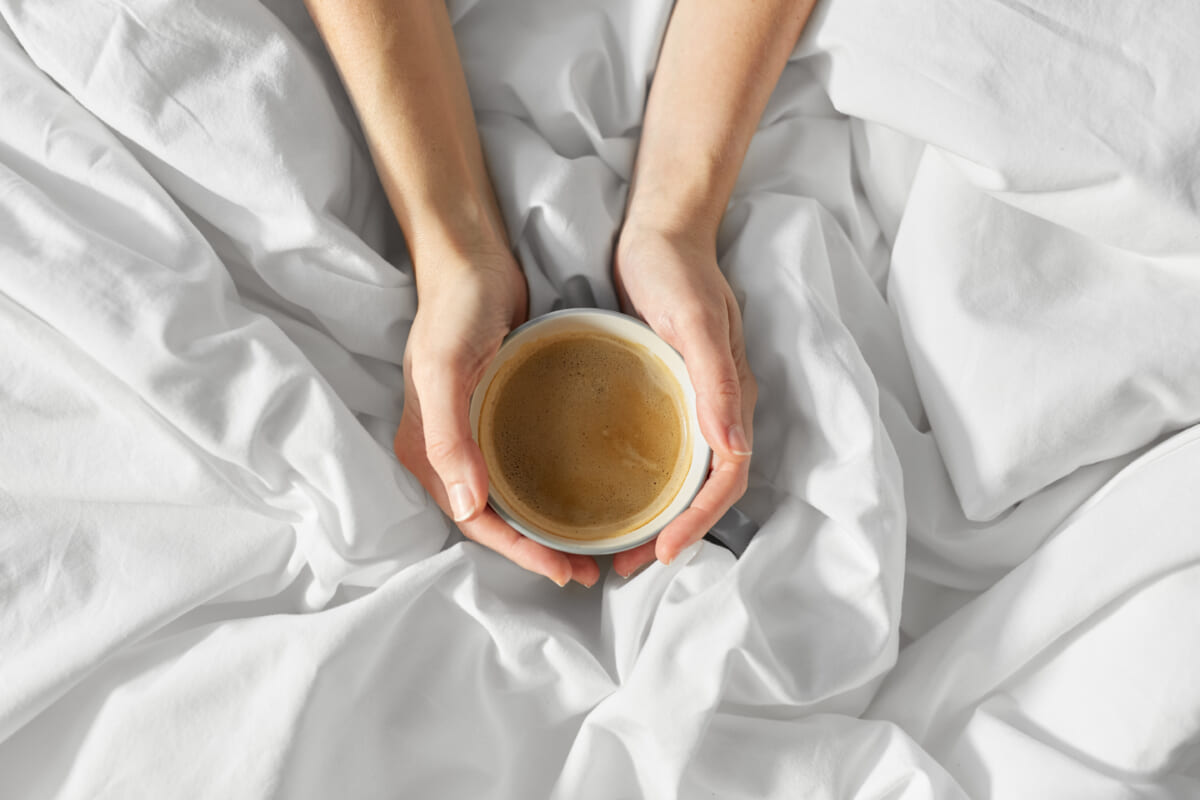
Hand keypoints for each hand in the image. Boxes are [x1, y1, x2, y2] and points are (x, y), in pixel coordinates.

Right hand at [395, 247, 600, 587]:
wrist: (471, 259)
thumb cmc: (455, 309)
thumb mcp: (445, 369)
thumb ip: (448, 437)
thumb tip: (467, 508)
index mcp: (426, 451)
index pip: (474, 521)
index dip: (518, 551)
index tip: (564, 569)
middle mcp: (447, 449)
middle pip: (493, 519)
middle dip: (536, 549)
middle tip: (588, 569)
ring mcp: (472, 432)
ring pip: (510, 497)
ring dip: (544, 525)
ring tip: (591, 544)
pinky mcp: (497, 412)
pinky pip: (522, 465)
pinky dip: (547, 489)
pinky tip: (581, 494)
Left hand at [611, 225, 756, 576]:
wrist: (661, 230)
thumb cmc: (676, 270)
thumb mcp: (694, 320)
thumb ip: (716, 379)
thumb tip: (732, 446)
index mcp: (732, 397)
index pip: (726, 478)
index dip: (699, 521)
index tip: (662, 551)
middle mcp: (718, 406)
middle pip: (706, 488)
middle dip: (674, 533)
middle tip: (626, 563)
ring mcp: (693, 399)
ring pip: (684, 475)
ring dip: (658, 515)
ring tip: (616, 544)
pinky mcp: (668, 389)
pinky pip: (665, 449)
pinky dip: (645, 481)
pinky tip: (611, 490)